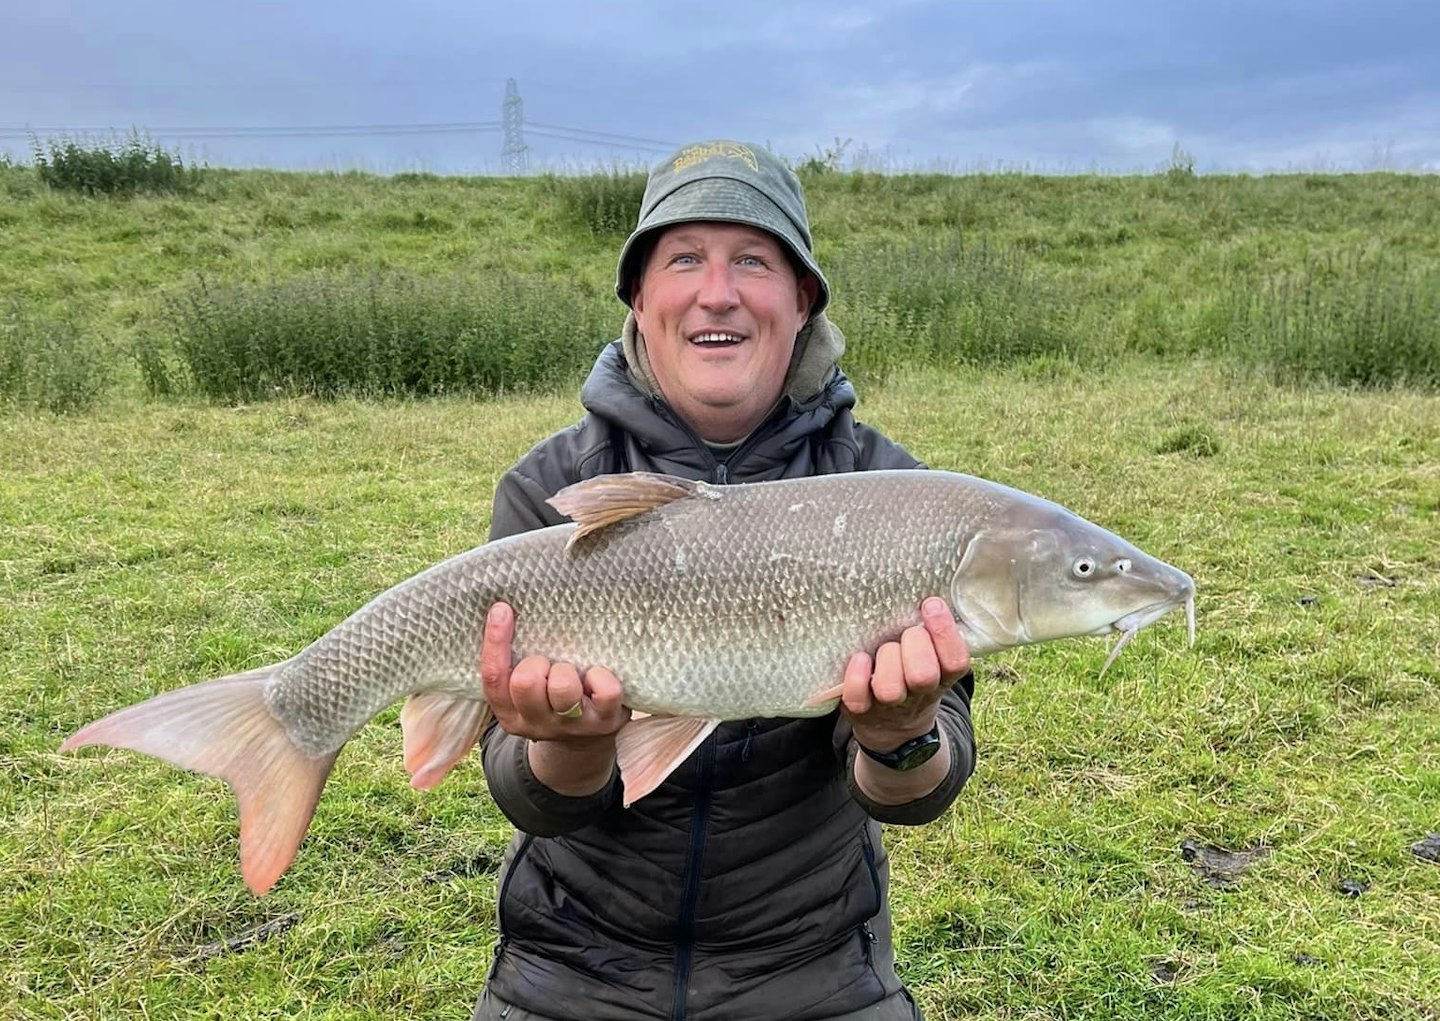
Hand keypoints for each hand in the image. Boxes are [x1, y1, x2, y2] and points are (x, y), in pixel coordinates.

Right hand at [480, 602, 629, 794]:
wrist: (584, 745)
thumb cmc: (549, 698)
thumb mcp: (525, 690)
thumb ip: (514, 661)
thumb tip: (504, 610)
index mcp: (510, 714)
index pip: (494, 678)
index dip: (495, 641)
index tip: (502, 609)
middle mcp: (537, 724)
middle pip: (525, 683)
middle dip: (536, 664)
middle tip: (547, 665)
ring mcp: (572, 725)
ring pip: (563, 688)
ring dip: (566, 670)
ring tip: (572, 673)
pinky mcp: (605, 721)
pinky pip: (606, 691)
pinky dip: (602, 676)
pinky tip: (596, 676)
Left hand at [842, 597, 969, 753]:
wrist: (893, 724)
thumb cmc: (912, 672)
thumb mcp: (933, 657)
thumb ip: (934, 631)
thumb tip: (929, 586)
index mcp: (943, 677)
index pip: (956, 660)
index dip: (945, 633)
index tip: (930, 603)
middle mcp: (919, 694)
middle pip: (923, 675)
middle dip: (913, 645)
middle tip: (908, 632)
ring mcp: (889, 704)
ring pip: (890, 688)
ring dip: (887, 661)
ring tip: (883, 648)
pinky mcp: (861, 709)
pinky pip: (858, 697)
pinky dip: (857, 677)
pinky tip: (860, 659)